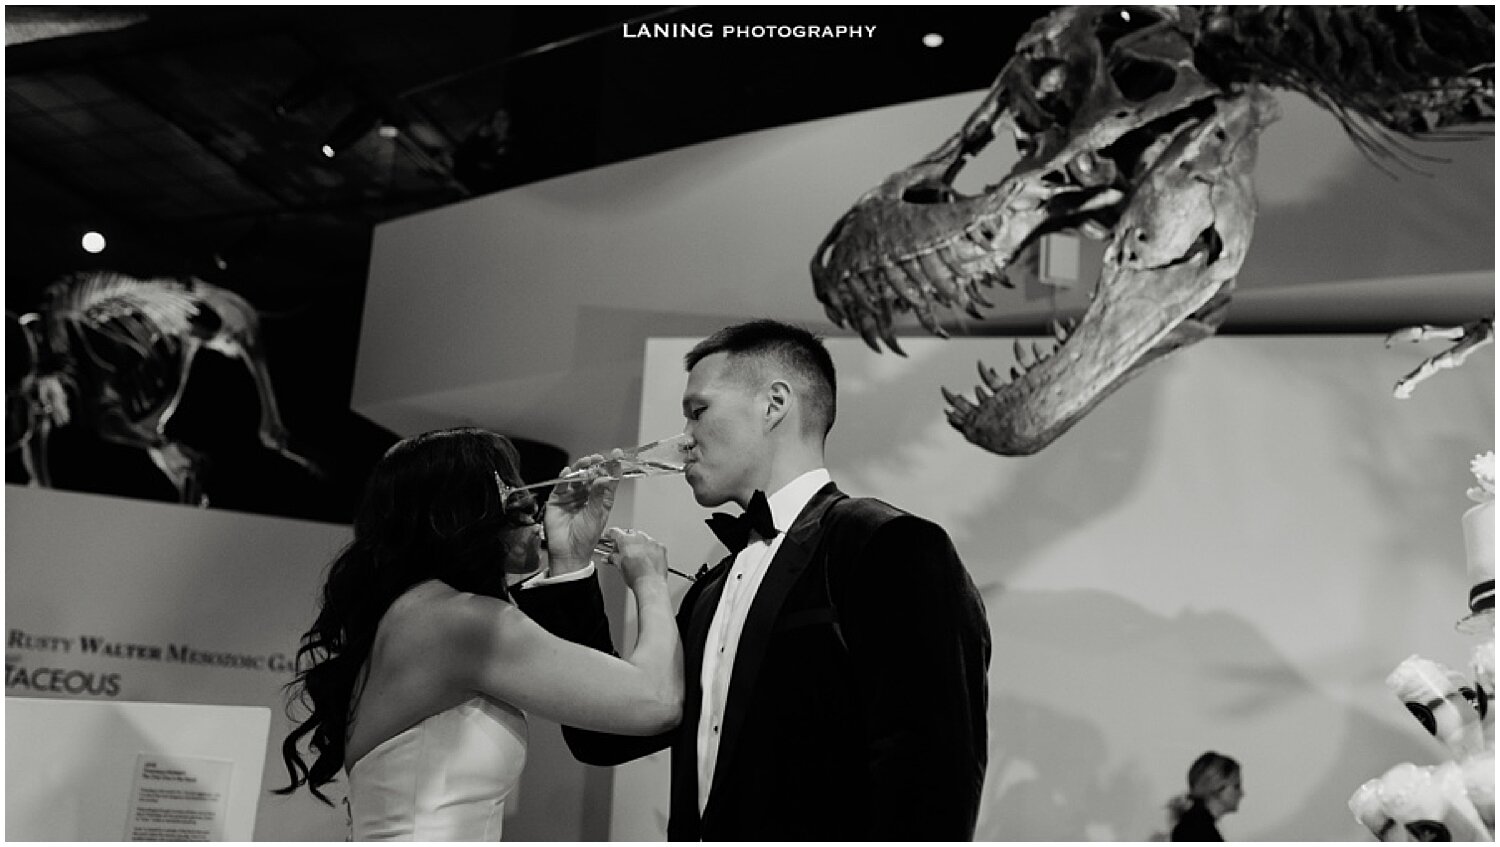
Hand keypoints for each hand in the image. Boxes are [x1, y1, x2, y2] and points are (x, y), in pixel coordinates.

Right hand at [543, 451, 621, 571]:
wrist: (569, 552)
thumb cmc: (586, 537)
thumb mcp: (596, 515)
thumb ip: (599, 495)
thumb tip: (604, 477)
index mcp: (601, 499)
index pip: (608, 479)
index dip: (612, 467)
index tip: (617, 455)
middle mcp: (587, 494)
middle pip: (591, 474)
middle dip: (595, 465)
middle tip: (599, 458)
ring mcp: (572, 495)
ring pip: (577, 476)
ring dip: (581, 467)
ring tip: (586, 461)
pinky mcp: (557, 499)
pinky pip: (560, 485)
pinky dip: (564, 477)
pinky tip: (567, 471)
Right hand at [601, 527, 667, 588]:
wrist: (651, 584)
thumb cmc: (636, 577)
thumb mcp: (619, 566)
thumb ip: (613, 557)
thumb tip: (610, 557)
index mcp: (626, 540)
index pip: (615, 532)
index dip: (610, 534)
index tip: (610, 536)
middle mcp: (639, 538)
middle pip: (629, 534)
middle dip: (625, 542)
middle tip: (623, 552)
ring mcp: (651, 542)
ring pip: (642, 539)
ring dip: (638, 545)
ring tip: (636, 558)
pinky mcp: (661, 547)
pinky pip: (653, 545)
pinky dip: (650, 550)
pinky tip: (647, 559)